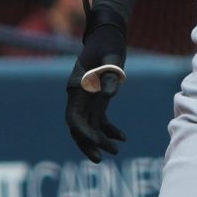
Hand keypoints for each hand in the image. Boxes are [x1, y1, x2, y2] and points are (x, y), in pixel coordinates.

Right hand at [65, 15, 127, 161]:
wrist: (107, 36)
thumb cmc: (108, 45)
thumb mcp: (112, 58)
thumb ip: (109, 75)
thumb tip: (110, 94)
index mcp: (76, 88)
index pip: (73, 117)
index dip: (83, 132)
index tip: (97, 142)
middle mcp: (78, 96)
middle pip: (78, 127)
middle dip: (87, 144)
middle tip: (100, 160)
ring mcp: (87, 99)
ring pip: (89, 127)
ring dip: (100, 140)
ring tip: (116, 151)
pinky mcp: (97, 99)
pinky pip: (100, 120)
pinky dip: (109, 130)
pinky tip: (123, 137)